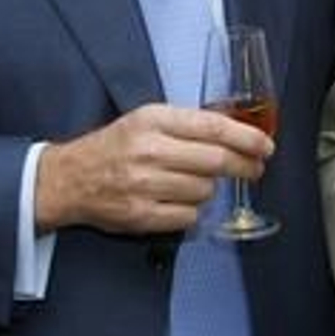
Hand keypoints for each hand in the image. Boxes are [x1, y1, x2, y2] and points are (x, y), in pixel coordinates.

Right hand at [35, 103, 272, 235]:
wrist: (70, 178)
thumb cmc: (115, 146)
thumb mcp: (147, 119)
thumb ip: (188, 124)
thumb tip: (238, 133)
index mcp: (153, 120)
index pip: (213, 127)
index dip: (247, 138)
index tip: (265, 145)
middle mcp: (149, 150)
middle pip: (216, 161)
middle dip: (244, 165)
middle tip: (254, 168)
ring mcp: (144, 185)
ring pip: (205, 190)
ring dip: (210, 188)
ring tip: (194, 181)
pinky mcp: (141, 215)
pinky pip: (189, 216)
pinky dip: (192, 210)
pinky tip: (180, 200)